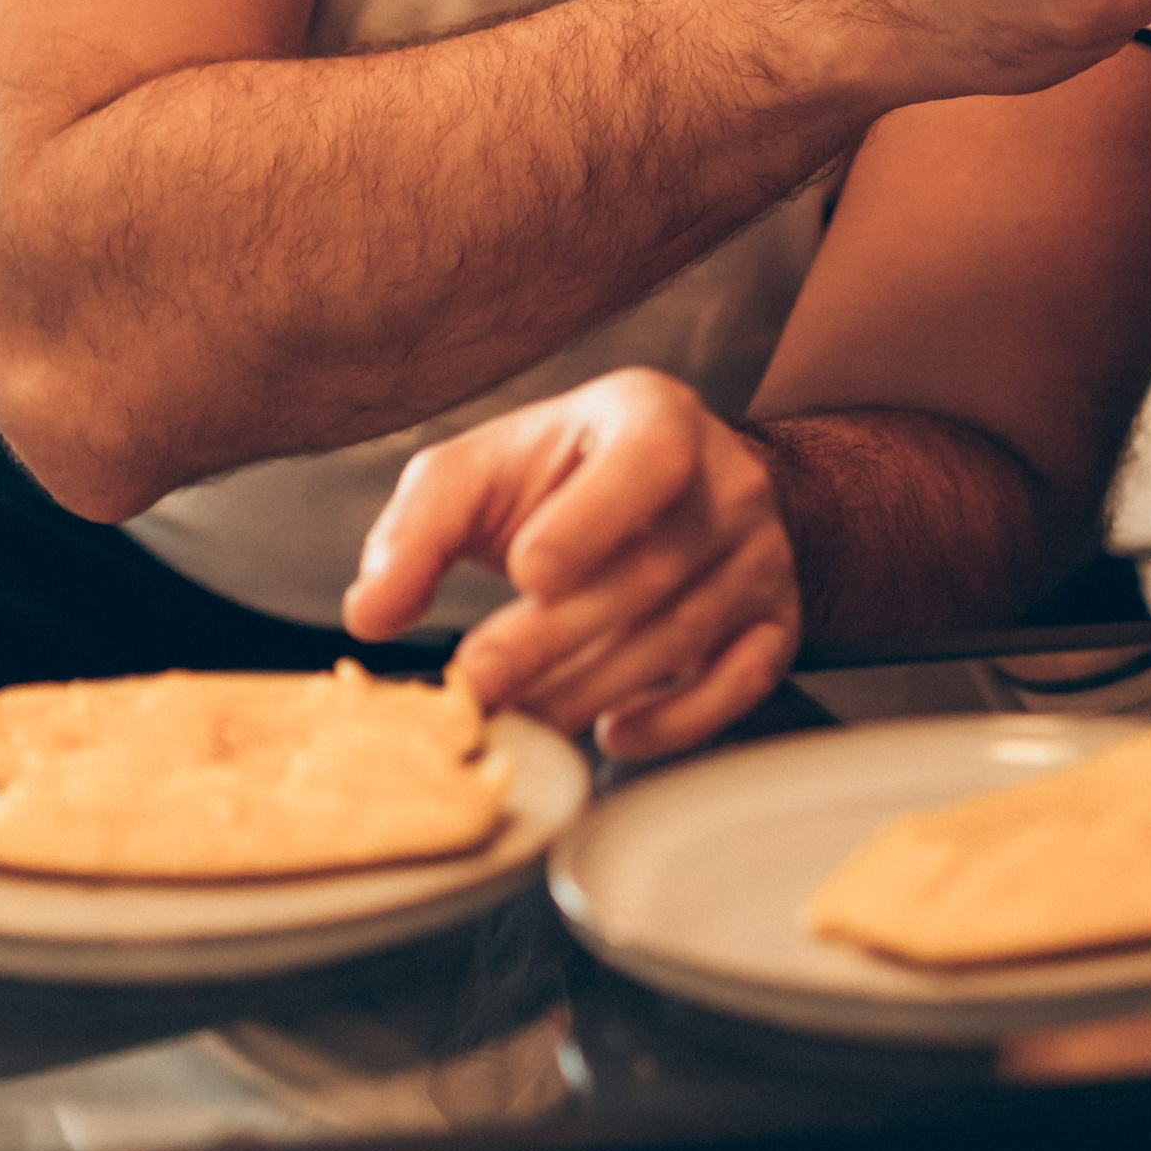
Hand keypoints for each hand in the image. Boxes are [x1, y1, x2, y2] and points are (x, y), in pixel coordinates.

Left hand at [342, 368, 800, 763]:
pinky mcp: (778, 620)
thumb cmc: (560, 480)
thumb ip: (419, 532)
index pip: (649, 461)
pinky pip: (743, 681)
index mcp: (656, 417)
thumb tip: (372, 614)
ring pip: (687, 635)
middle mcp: (729, 482)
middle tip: (481, 683)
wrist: (678, 492)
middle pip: (654, 570)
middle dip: (559, 637)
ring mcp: (762, 555)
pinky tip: (612, 732)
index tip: (525, 574)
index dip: (592, 521)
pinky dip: (679, 721)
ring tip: (522, 717)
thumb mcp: (480, 475)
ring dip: (596, 688)